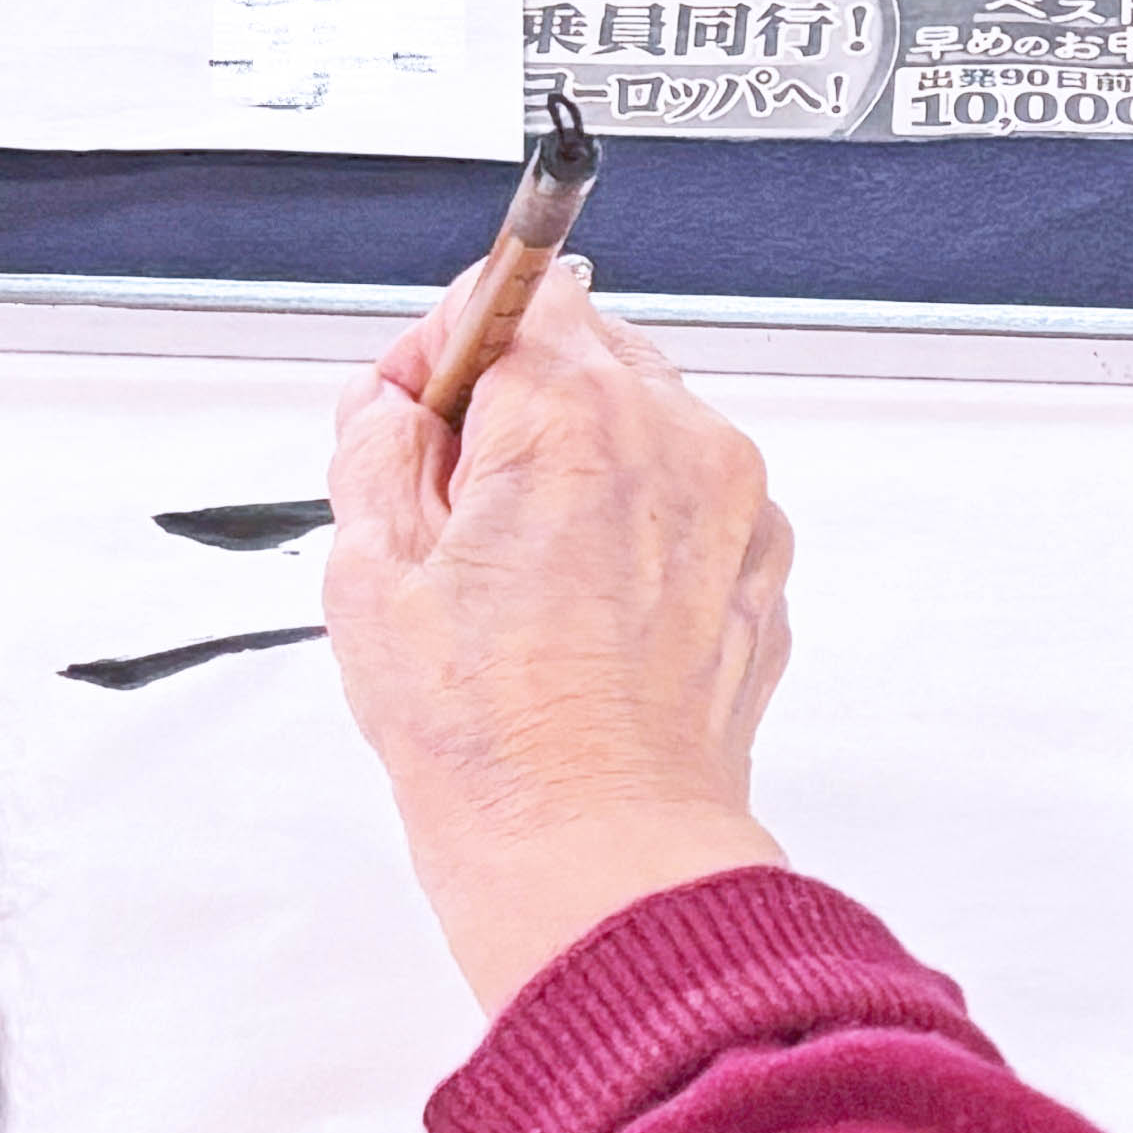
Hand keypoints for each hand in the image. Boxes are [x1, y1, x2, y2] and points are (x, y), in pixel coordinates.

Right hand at [326, 257, 794, 1009]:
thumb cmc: (493, 732)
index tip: (416, 410)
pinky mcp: (762, 566)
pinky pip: (691, 500)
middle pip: (585, 349)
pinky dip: (639, 524)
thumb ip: (376, 443)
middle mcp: (678, 441)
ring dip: (581, 462)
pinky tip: (582, 605)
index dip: (445, 348)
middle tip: (456, 504)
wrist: (596, 838)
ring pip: (645, 424)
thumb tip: (395, 400)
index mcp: (576, 416)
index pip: (510, 295)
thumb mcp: (370, 565)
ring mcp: (736, 505)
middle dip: (512, 402)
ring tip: (520, 571)